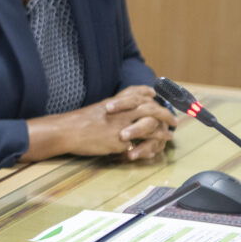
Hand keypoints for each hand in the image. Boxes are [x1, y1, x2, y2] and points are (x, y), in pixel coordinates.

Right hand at [24, 85, 175, 160]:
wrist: (67, 131)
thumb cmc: (80, 121)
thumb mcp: (99, 107)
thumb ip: (114, 106)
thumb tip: (122, 105)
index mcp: (117, 102)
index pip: (139, 93)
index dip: (150, 93)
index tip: (157, 95)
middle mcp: (123, 111)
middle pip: (151, 109)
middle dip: (164, 114)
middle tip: (173, 120)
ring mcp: (123, 126)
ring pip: (150, 125)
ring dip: (163, 130)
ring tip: (170, 134)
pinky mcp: (121, 141)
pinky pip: (141, 143)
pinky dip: (151, 146)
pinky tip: (157, 148)